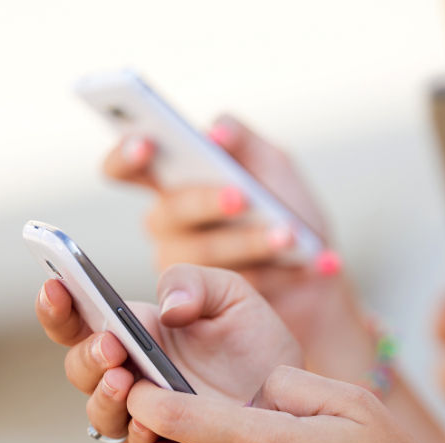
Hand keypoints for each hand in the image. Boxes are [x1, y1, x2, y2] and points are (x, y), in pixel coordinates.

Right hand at [35, 263, 300, 442]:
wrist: (295, 394)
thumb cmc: (255, 340)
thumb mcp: (230, 295)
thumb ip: (192, 283)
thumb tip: (167, 308)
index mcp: (132, 332)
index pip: (78, 320)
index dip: (57, 306)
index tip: (55, 287)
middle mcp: (128, 375)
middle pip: (81, 368)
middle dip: (88, 355)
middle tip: (111, 344)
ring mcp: (143, 416)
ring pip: (100, 413)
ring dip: (105, 396)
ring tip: (125, 378)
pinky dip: (138, 434)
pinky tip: (150, 421)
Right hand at [103, 114, 346, 351]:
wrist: (319, 272)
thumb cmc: (288, 210)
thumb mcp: (272, 165)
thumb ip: (244, 141)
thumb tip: (215, 132)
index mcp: (173, 184)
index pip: (126, 168)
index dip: (126, 155)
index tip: (146, 145)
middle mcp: (169, 226)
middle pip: (170, 211)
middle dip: (207, 201)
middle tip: (241, 198)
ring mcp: (182, 270)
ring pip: (203, 254)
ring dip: (251, 242)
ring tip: (290, 236)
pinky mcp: (210, 306)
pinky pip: (239, 286)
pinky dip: (284, 271)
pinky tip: (318, 263)